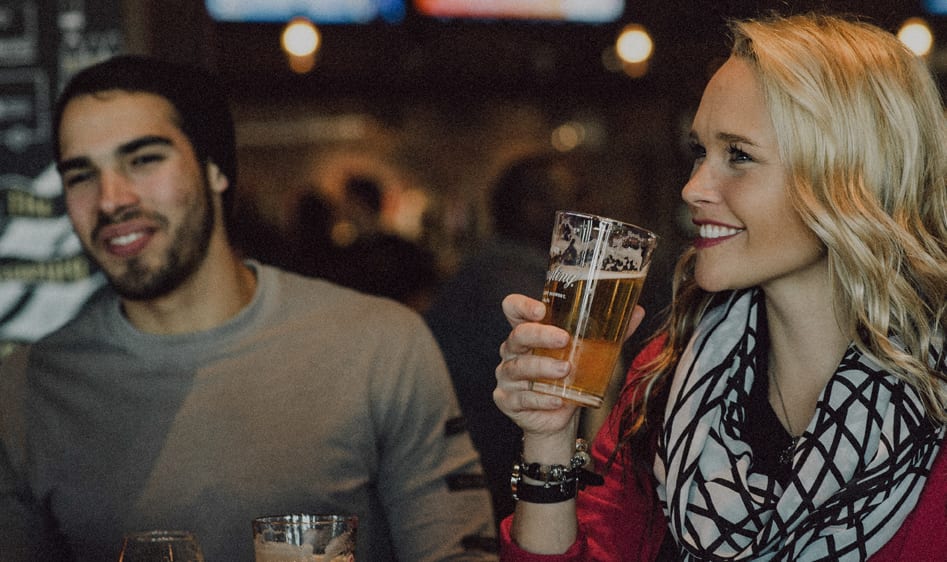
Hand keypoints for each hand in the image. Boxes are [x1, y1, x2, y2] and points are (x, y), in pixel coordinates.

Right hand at [493, 294, 645, 438]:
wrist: (558, 417)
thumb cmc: (570, 378)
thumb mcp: (589, 353)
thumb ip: (610, 333)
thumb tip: (637, 311)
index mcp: (528, 332)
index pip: (513, 309)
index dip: (522, 306)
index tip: (542, 310)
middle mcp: (513, 350)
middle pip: (517, 335)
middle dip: (540, 335)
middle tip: (564, 338)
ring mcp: (507, 376)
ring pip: (519, 367)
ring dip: (542, 367)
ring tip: (565, 370)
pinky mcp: (507, 400)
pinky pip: (521, 397)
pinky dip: (540, 399)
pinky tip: (557, 399)